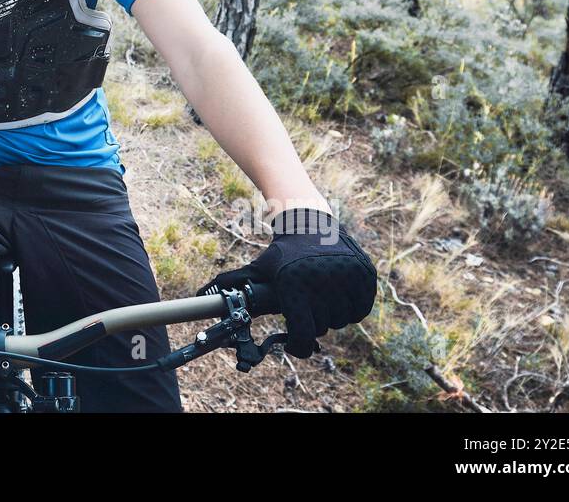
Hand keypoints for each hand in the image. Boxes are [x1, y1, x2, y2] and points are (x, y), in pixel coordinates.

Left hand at [198, 207, 376, 357]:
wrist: (309, 223)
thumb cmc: (281, 253)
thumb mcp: (258, 269)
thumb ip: (233, 284)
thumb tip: (203, 295)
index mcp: (294, 285)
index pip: (303, 335)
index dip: (298, 345)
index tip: (295, 342)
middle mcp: (323, 281)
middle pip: (322, 328)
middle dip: (313, 324)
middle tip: (306, 309)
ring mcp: (348, 277)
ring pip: (342, 320)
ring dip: (332, 316)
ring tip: (321, 300)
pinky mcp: (365, 275)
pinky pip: (362, 309)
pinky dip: (352, 309)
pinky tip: (339, 297)